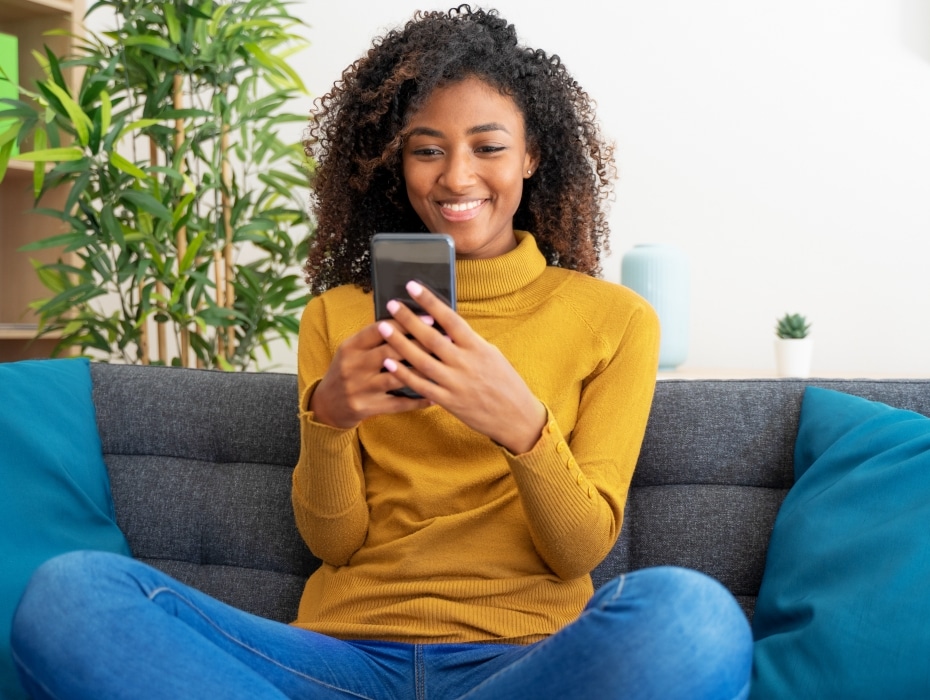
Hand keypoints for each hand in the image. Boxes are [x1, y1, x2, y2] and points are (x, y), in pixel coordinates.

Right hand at [310, 321, 432, 428]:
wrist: (326, 405)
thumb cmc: (347, 372)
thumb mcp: (351, 351)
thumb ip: (373, 339)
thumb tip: (407, 320)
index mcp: (350, 347)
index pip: (379, 329)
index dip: (405, 322)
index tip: (429, 318)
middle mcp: (354, 366)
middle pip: (391, 351)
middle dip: (420, 344)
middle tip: (443, 339)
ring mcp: (360, 388)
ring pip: (397, 377)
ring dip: (422, 371)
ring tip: (442, 364)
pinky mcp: (367, 407)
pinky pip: (398, 403)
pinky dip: (417, 400)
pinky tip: (434, 397)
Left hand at [378, 281, 546, 453]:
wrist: (516, 417)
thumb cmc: (505, 383)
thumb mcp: (491, 355)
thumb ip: (469, 342)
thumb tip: (446, 326)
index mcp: (478, 348)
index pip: (451, 319)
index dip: (430, 302)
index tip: (413, 287)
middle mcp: (465, 363)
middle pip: (431, 337)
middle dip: (409, 319)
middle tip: (391, 304)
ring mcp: (456, 384)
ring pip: (422, 360)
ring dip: (400, 343)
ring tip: (383, 328)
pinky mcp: (449, 402)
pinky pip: (421, 386)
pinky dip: (404, 374)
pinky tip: (389, 364)